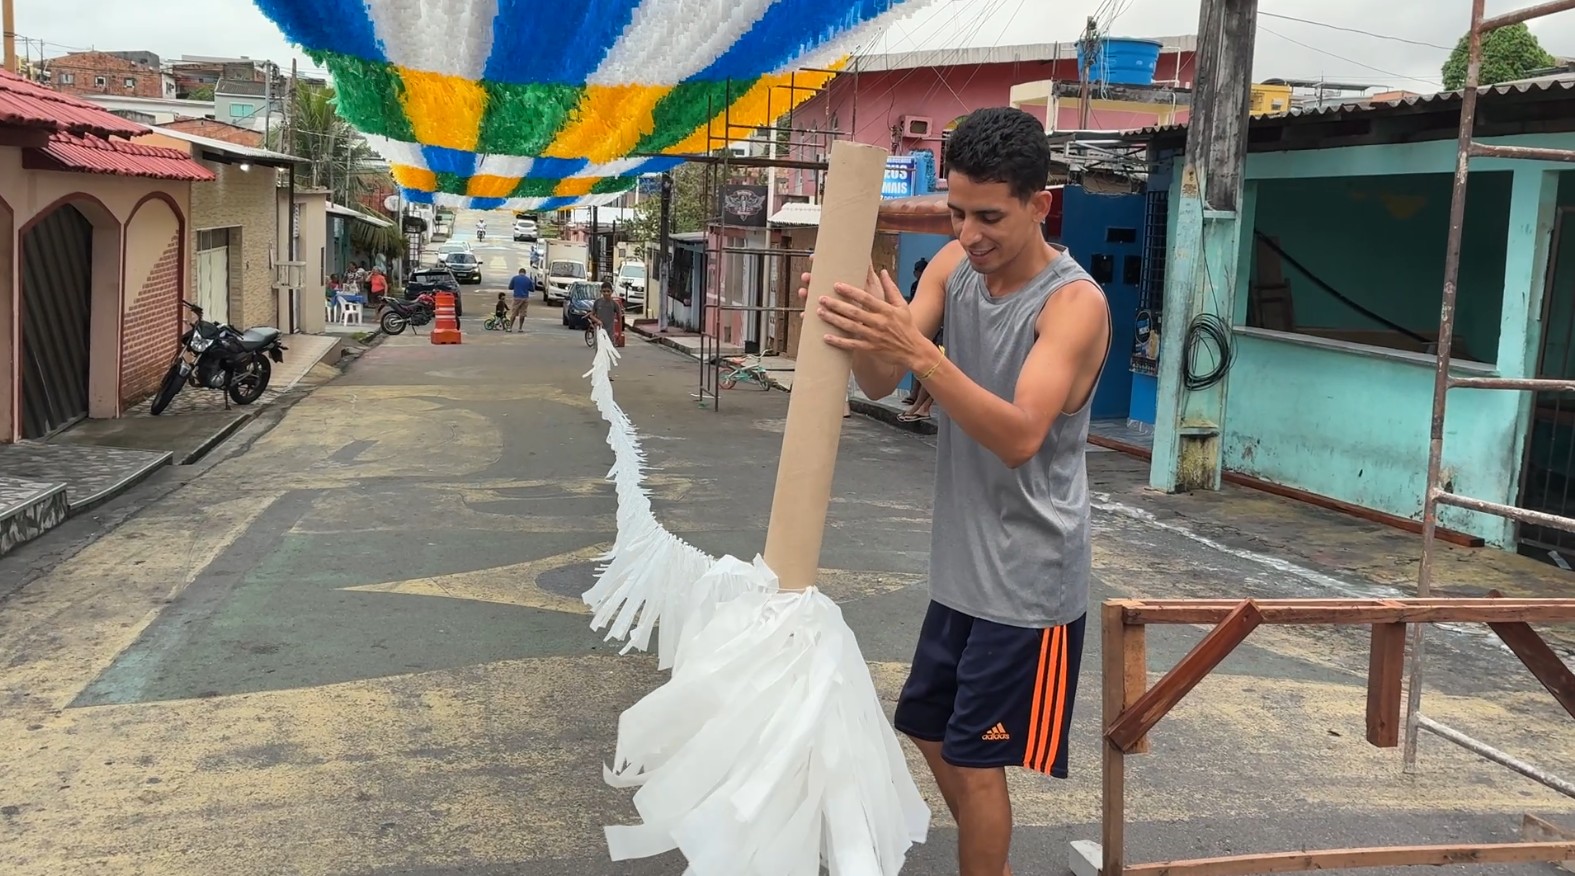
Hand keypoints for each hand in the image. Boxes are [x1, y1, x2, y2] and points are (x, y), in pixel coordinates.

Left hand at [815, 267, 929, 369]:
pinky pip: (852, 345)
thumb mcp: (902, 305)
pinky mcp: (870, 349)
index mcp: (886, 310)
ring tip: (819, 313)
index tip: (836, 285)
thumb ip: (891, 288)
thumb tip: (882, 271)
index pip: (866, 298)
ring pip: (850, 327)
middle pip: (854, 312)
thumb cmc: (907, 326)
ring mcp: (874, 336)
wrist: (913, 351)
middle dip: (836, 305)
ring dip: (834, 320)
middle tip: (821, 298)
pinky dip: (839, 342)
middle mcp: (879, 322)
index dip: (850, 292)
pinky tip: (825, 337)